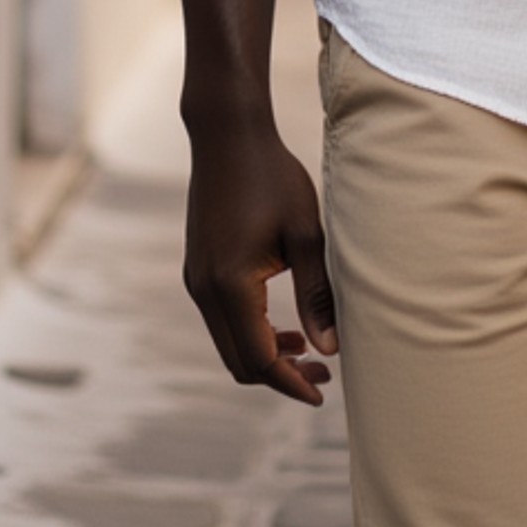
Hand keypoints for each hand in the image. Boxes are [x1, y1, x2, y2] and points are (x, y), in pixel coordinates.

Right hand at [183, 121, 337, 404]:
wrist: (227, 135)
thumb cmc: (273, 177)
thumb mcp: (304, 234)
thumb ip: (316, 294)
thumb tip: (330, 349)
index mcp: (231, 284)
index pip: (260, 359)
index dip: (292, 382)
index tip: (323, 390)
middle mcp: (205, 290)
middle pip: (239, 362)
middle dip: (280, 375)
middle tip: (322, 370)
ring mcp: (195, 280)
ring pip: (228, 344)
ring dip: (264, 354)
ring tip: (307, 346)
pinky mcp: (196, 270)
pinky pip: (221, 321)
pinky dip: (249, 333)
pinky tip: (281, 322)